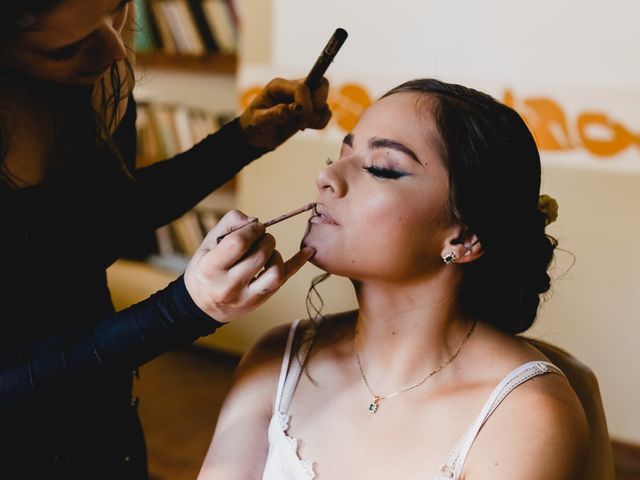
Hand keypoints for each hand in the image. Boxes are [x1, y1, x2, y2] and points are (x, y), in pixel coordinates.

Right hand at [184, 210, 314, 322]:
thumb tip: (255, 220)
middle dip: (265, 239)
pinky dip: (298, 263)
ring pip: (275, 273)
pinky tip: (308, 251)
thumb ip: (229, 225)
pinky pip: (284, 281)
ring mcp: (247, 297)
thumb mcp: (207, 244)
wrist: (202, 306)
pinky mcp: (260, 300)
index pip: (238, 243)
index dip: (251, 229)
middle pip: (260, 256)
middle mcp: (229, 286)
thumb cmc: (205, 269)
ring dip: (276, 254)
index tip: (254, 227)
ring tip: (267, 250)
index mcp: (210, 269)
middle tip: (260, 236)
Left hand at [239, 77, 331, 149]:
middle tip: (305, 121)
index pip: (301, 87)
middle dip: (318, 104)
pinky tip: (305, 127)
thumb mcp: (258, 121)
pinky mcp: (310, 110)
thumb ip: (274, 115)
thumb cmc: (253, 126)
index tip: (302, 122)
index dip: (306, 103)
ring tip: (300, 126)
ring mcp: (304, 99)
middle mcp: (293, 89)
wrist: (256, 138)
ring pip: (325, 101)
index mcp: (279, 86)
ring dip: (317, 117)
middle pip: (321, 84)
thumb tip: (291, 109)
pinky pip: (326, 114)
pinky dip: (320, 123)